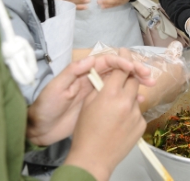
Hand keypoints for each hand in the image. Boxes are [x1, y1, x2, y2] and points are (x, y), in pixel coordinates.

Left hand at [26, 53, 153, 145]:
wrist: (39, 129)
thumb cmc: (46, 106)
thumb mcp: (56, 88)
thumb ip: (72, 72)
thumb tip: (91, 59)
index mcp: (84, 72)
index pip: (108, 61)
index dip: (122, 62)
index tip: (132, 67)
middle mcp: (94, 79)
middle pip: (119, 70)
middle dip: (135, 70)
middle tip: (148, 76)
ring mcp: (99, 93)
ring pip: (123, 83)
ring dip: (136, 82)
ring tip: (149, 86)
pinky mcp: (101, 106)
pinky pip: (120, 98)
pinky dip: (131, 97)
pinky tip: (140, 101)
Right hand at [63, 68, 146, 180]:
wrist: (92, 159)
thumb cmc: (85, 132)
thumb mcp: (88, 104)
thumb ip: (101, 87)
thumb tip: (111, 76)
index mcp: (110, 94)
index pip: (122, 69)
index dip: (124, 59)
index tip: (125, 53)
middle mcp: (126, 102)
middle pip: (134, 80)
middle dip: (129, 78)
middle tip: (122, 81)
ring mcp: (136, 114)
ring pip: (135, 98)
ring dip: (128, 99)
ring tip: (114, 112)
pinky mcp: (141, 125)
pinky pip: (138, 113)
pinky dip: (131, 114)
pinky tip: (119, 123)